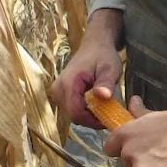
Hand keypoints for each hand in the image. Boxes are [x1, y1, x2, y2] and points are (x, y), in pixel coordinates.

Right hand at [49, 8, 123, 125]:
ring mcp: (57, 92)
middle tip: (109, 111)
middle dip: (92, 118)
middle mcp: (58, 89)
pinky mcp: (59, 94)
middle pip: (74, 116)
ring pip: (73, 114)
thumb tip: (104, 96)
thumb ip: (106, 83)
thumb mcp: (110, 68)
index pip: (76, 113)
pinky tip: (96, 103)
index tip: (109, 118)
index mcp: (69, 83)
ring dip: (89, 115)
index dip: (92, 121)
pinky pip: (72, 109)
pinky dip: (85, 110)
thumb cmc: (103, 55)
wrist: (94, 45)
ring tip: (103, 105)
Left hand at [104, 94, 166, 166]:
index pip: (110, 149)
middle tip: (157, 153)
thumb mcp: (152, 115)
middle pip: (128, 164)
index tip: (133, 149)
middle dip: (139, 161)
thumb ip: (137, 112)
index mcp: (124, 135)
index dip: (121, 150)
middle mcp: (128, 154)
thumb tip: (132, 100)